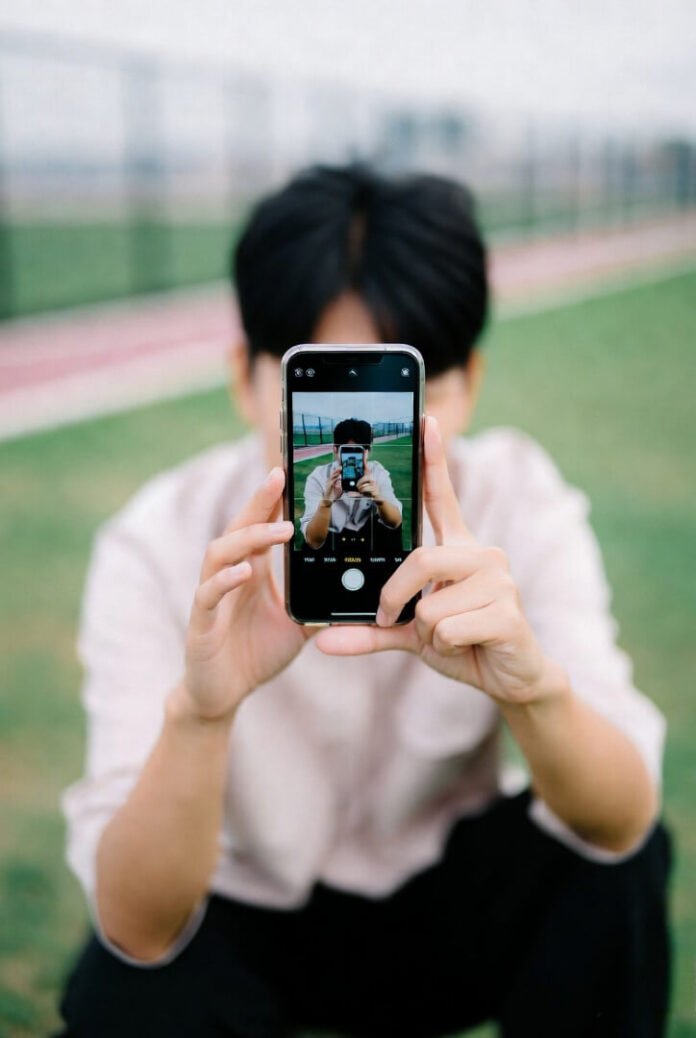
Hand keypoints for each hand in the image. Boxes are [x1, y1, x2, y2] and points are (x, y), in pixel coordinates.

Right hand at [182, 468, 312, 720]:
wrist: (222, 693)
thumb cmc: (256, 653)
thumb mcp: (297, 626)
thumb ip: (318, 604)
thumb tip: (356, 591)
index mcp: (250, 572)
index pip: (258, 526)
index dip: (270, 499)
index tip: (287, 472)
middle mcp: (228, 576)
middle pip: (238, 527)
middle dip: (258, 501)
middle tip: (279, 477)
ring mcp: (212, 597)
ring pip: (220, 553)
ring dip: (249, 537)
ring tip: (279, 529)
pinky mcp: (201, 623)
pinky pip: (208, 595)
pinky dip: (225, 580)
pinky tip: (244, 572)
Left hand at [315, 417, 556, 706]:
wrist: (510, 677)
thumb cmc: (462, 643)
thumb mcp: (411, 634)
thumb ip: (369, 630)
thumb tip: (319, 639)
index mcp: (459, 549)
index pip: (442, 497)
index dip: (434, 458)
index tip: (425, 419)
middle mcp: (483, 554)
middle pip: (420, 560)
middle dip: (397, 599)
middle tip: (398, 620)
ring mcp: (500, 580)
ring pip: (430, 604)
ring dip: (429, 632)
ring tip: (452, 636)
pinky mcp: (509, 613)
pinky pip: (448, 627)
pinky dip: (447, 646)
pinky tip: (469, 646)